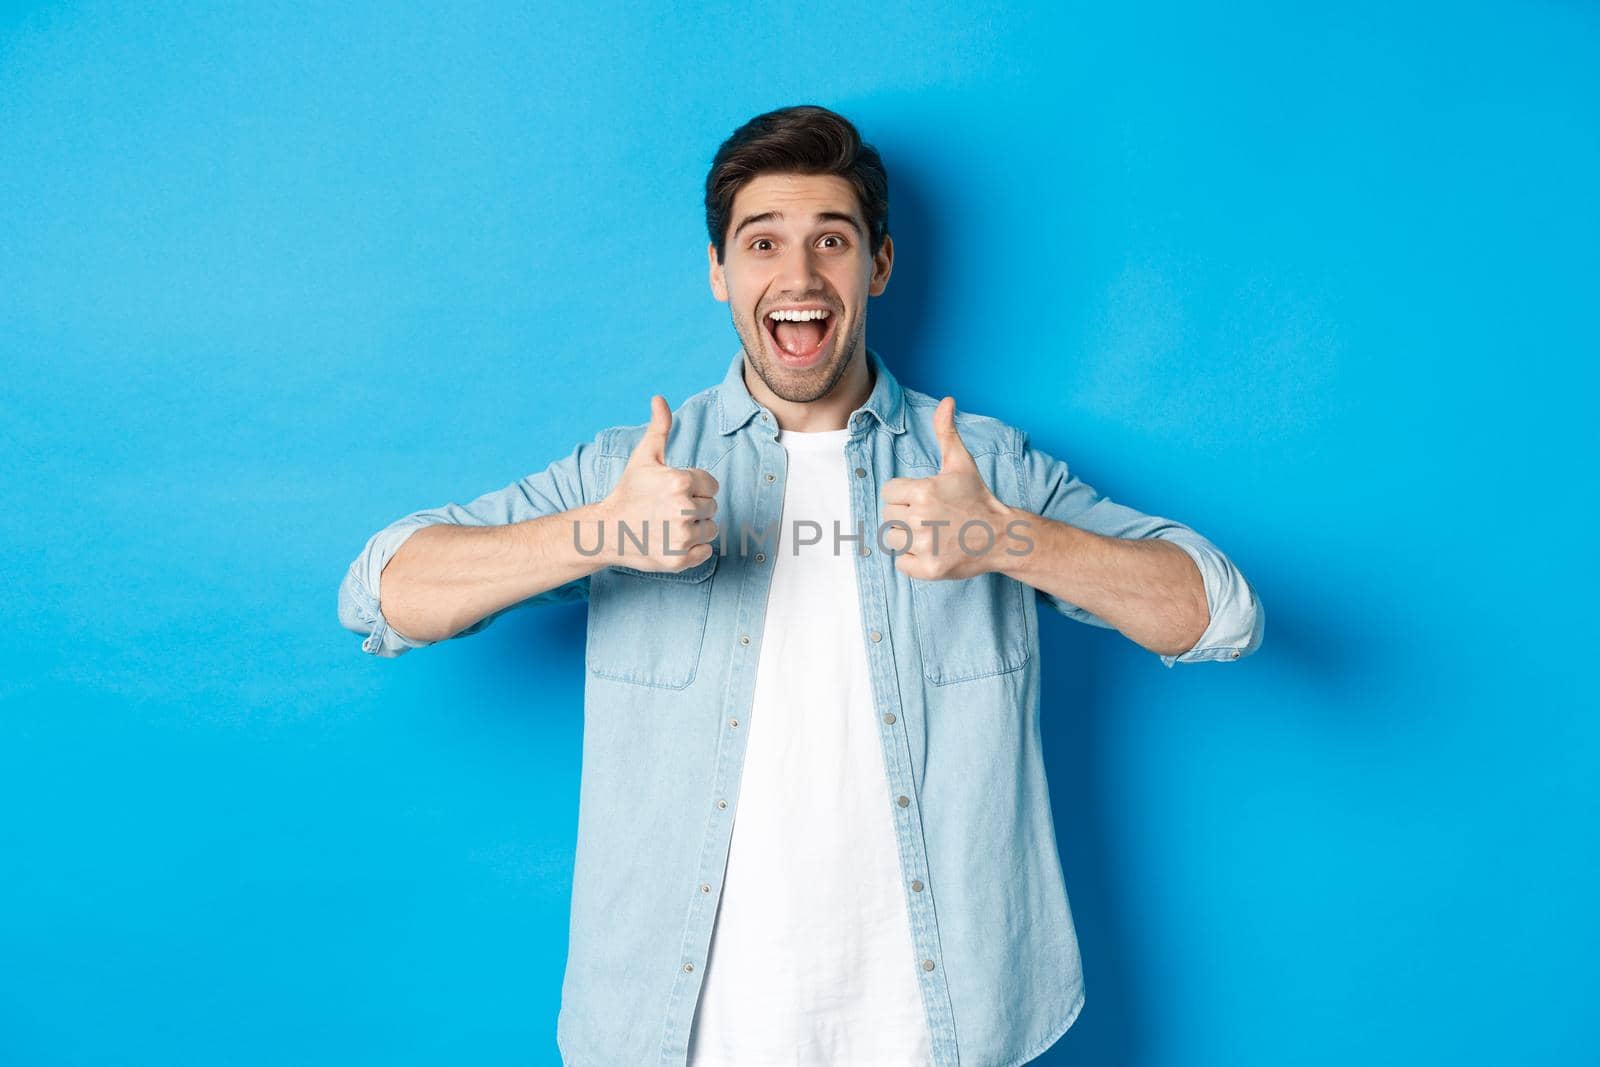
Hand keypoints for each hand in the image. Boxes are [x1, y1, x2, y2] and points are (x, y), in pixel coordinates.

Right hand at [597, 395, 719, 571]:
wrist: (606, 530)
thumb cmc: (628, 492)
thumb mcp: (644, 457)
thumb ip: (659, 428)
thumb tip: (659, 399)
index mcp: (680, 482)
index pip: (711, 485)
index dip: (696, 487)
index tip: (675, 492)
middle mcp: (684, 510)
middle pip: (712, 507)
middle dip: (695, 506)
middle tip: (669, 509)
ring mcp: (682, 537)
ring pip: (711, 529)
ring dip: (696, 528)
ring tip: (671, 524)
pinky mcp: (680, 560)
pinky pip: (705, 552)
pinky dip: (693, 549)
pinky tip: (672, 541)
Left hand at [879, 396, 1012, 579]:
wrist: (1002, 535)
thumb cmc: (976, 498)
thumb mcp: (961, 463)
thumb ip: (946, 431)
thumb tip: (947, 400)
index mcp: (923, 490)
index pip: (888, 492)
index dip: (903, 495)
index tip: (922, 499)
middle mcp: (921, 518)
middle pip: (888, 516)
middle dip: (904, 516)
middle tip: (929, 517)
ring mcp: (925, 545)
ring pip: (891, 539)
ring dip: (905, 538)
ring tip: (929, 533)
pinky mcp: (929, 569)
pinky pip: (900, 564)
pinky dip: (911, 561)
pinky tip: (931, 550)